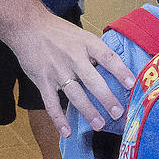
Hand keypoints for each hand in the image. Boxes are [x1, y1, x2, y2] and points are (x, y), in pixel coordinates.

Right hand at [9, 14, 135, 136]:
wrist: (27, 27)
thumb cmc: (57, 32)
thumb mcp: (80, 34)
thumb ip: (94, 52)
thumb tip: (114, 70)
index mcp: (85, 43)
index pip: (107, 57)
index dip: (120, 71)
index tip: (132, 84)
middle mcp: (72, 57)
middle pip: (92, 80)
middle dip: (106, 98)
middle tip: (118, 113)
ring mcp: (57, 70)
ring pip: (75, 94)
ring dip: (88, 111)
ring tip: (99, 125)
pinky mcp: (43, 81)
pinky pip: (51, 103)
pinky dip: (58, 119)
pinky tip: (67, 131)